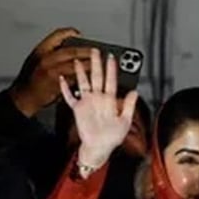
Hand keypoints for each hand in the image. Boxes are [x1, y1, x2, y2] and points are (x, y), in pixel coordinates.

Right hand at [10, 28, 92, 116]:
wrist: (25, 95)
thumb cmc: (31, 78)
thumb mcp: (36, 59)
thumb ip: (51, 52)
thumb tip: (68, 46)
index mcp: (41, 51)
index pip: (56, 36)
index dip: (68, 33)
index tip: (77, 33)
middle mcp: (46, 60)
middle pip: (71, 51)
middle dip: (86, 50)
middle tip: (96, 50)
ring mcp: (52, 72)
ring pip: (75, 65)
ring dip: (89, 64)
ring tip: (98, 63)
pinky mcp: (58, 84)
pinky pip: (74, 78)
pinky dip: (83, 77)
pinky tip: (91, 77)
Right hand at [60, 48, 138, 167]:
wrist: (100, 147)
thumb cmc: (113, 136)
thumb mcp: (125, 121)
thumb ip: (129, 105)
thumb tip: (135, 91)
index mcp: (110, 100)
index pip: (111, 80)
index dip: (112, 69)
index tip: (113, 57)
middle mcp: (98, 98)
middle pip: (96, 77)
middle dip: (96, 64)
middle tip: (95, 51)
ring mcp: (87, 102)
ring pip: (83, 83)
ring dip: (80, 72)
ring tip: (77, 60)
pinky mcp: (78, 109)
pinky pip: (69, 97)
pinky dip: (65, 88)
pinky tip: (62, 79)